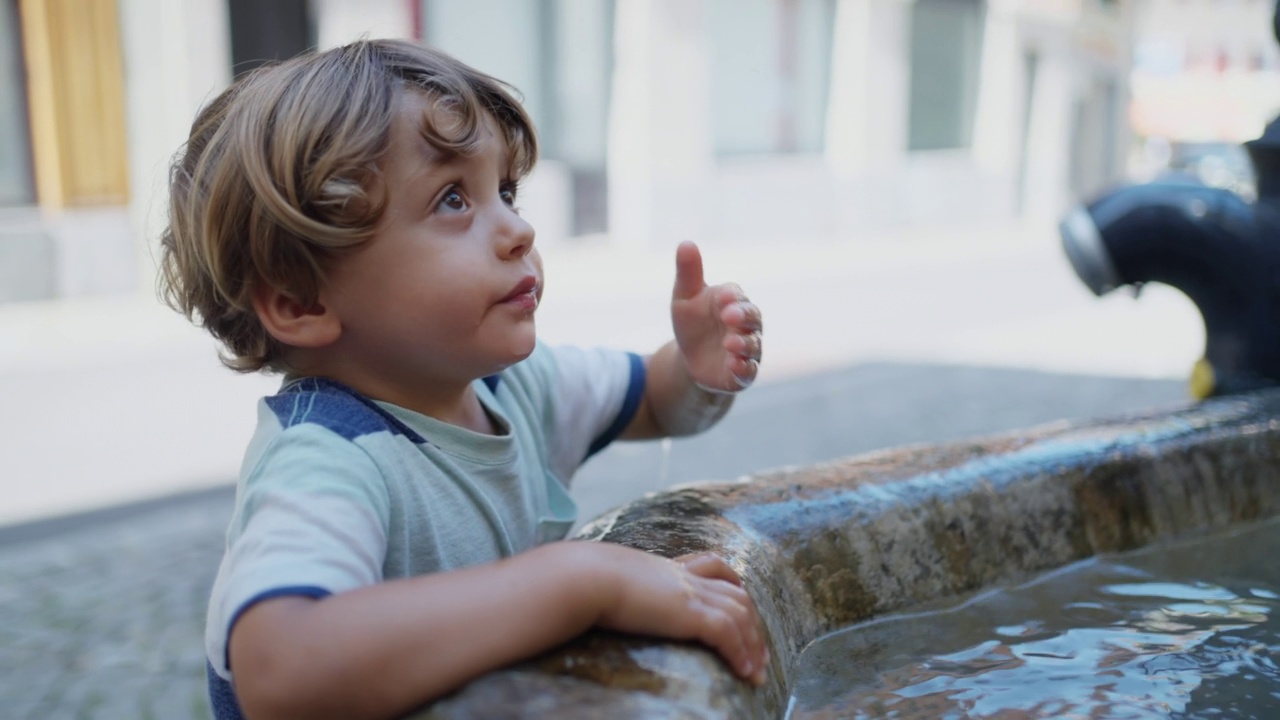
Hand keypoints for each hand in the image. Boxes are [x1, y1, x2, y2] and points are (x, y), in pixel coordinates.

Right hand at [591, 544, 768, 685]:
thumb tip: (591, 597)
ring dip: (753, 645)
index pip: (712, 566)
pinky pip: (727, 632)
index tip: (742, 607)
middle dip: (753, 624)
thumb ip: (612, 587)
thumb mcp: (605, 579)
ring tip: (758, 672)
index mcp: (666, 568)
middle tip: (760, 654)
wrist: (583, 577)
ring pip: (739, 614)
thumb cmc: (582, 581)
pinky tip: (744, 671)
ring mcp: (688, 592)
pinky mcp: (688, 612)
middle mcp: (683, 577)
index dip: (732, 585)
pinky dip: (741, 651)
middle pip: (735, 594)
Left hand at [670, 241, 762, 391]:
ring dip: (743, 343)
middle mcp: (745, 324)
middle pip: (752, 317)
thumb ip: (688, 273)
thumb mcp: (684, 298)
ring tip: (730, 342)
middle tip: (729, 315)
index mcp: (732, 301)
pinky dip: (743, 367)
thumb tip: (686, 243)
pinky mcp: (743, 372)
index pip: (736, 295)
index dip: (731, 296)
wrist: (691, 359)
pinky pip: (748, 370)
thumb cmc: (692, 323)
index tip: (722, 296)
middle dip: (742, 315)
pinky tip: (734, 365)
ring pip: (753, 344)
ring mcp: (747, 349)